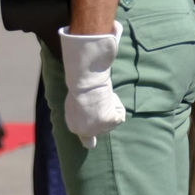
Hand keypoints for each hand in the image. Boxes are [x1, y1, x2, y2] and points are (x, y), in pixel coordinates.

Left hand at [59, 22, 125, 147]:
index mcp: (74, 125)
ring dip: (110, 105)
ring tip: (101, 96)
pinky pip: (120, 114)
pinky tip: (107, 97)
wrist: (83, 80)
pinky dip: (117, 105)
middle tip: (96, 100)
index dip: (88, 138)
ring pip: (113, 116)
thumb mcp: (75, 89)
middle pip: (104, 124)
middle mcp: (84, 131)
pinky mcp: (108, 122)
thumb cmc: (78, 80)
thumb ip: (79, 89)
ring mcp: (97, 129)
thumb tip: (84, 51)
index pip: (85, 139)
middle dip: (103, 110)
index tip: (90, 143)